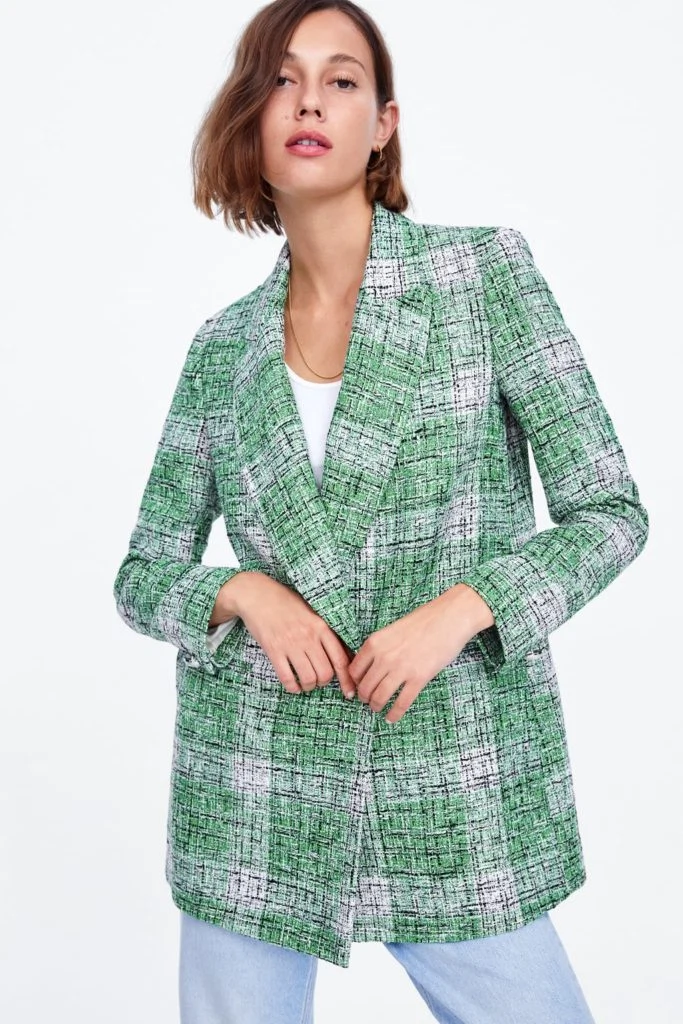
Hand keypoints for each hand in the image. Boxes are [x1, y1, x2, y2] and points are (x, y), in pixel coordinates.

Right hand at [229, 572, 356, 697]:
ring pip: (308, 678)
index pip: (340, 659)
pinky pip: (287, 677)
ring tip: (305, 682)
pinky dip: (292, 687)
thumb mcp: (311, 612)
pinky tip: (293, 685)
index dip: (347, 679)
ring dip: (308, 685)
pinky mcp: (273, 650)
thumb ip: (326, 631)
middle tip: (318, 679)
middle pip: (326, 673)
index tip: (349, 691)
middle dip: (323, 682)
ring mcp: (290, 644)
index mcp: (321, 626)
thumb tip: (346, 654)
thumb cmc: (286, 603)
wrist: (257, 595)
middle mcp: (308, 636)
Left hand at [347, 584, 493, 723]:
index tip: (357, 688)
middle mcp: (384, 657)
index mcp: (374, 643)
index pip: (354, 670)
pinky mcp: (418, 678)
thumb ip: (380, 647)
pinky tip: (391, 718)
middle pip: (365, 687)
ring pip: (380, 697)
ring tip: (378, 709)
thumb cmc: (423, 621)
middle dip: (364, 698)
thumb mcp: (392, 630)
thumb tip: (372, 667)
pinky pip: (401, 703)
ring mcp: (401, 669)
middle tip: (368, 701)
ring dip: (376, 706)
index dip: (354, 683)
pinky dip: (394, 714)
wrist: (449, 618)